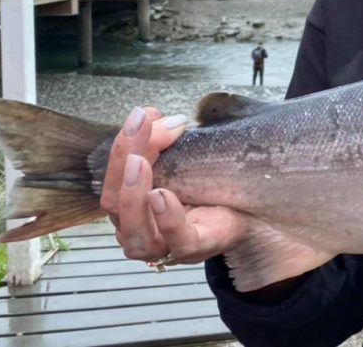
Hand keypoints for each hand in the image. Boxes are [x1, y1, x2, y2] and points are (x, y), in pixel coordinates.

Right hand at [100, 106, 250, 265]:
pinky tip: (162, 195)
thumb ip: (161, 139)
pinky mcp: (194, 248)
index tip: (141, 114)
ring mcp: (164, 244)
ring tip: (140, 163)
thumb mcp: (180, 158)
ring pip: (134, 229)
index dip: (123, 144)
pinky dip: (167, 218)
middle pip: (115, 201)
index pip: (113, 178)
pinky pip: (177, 240)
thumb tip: (151, 116)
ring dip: (133, 193)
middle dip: (124, 159)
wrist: (248, 210)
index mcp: (130, 205)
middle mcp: (138, 228)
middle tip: (141, 127)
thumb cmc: (205, 187)